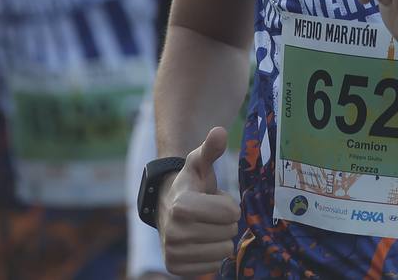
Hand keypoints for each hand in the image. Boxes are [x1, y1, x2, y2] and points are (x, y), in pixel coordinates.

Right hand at [159, 126, 239, 275]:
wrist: (166, 206)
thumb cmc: (190, 183)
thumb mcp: (199, 162)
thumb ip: (211, 148)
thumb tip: (220, 130)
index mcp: (182, 206)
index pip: (232, 214)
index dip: (228, 205)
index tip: (214, 199)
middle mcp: (174, 232)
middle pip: (229, 233)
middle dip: (225, 222)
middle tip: (209, 214)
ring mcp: (174, 253)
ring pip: (223, 252)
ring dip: (219, 238)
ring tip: (204, 226)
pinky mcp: (175, 268)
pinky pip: (213, 267)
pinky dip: (212, 255)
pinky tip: (200, 242)